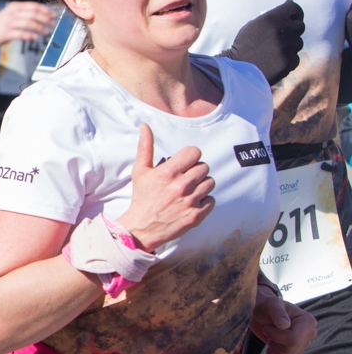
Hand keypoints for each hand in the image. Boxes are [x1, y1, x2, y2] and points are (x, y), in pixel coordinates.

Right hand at [0, 2, 55, 46]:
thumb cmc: (2, 22)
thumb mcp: (11, 12)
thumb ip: (24, 12)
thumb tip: (44, 14)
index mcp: (15, 6)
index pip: (33, 6)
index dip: (45, 10)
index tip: (53, 15)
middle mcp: (12, 13)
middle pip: (33, 14)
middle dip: (45, 19)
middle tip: (52, 24)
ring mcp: (9, 23)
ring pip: (28, 24)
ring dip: (39, 28)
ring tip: (46, 32)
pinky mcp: (6, 33)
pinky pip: (21, 34)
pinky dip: (29, 36)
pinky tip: (34, 38)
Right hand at [116, 124, 214, 249]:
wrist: (142, 227)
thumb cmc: (142, 196)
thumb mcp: (140, 171)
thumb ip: (145, 147)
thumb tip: (145, 126)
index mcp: (168, 172)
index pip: (195, 153)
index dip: (190, 157)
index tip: (184, 163)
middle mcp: (181, 186)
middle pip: (204, 167)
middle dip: (195, 171)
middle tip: (184, 178)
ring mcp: (190, 201)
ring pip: (210, 183)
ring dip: (201, 185)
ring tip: (188, 191)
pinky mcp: (197, 215)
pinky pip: (212, 200)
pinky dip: (204, 201)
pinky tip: (191, 203)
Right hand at [222, 0, 304, 84]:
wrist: (236, 68)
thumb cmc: (243, 46)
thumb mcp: (253, 26)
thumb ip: (272, 19)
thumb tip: (288, 16)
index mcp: (270, 19)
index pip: (294, 9)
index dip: (295, 13)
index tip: (293, 16)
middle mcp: (280, 32)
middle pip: (300, 26)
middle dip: (293, 30)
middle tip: (283, 36)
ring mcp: (286, 47)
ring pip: (298, 43)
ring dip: (290, 46)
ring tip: (274, 50)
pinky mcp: (288, 62)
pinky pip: (295, 57)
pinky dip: (287, 59)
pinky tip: (275, 60)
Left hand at [250, 281, 316, 353]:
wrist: (262, 313)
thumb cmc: (267, 306)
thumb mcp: (271, 304)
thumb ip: (278, 313)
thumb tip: (285, 325)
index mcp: (308, 322)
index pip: (294, 339)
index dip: (276, 336)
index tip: (266, 328)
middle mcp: (310, 334)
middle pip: (291, 349)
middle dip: (274, 341)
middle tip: (268, 330)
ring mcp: (304, 344)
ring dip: (273, 346)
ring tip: (272, 335)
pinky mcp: (295, 351)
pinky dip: (273, 352)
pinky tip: (272, 342)